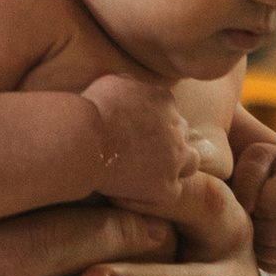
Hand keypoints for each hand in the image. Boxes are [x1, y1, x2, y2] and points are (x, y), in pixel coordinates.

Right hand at [80, 73, 216, 216]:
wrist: (86, 137)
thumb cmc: (92, 108)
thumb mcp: (112, 82)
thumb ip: (131, 84)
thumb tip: (132, 86)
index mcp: (164, 101)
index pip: (169, 112)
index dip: (155, 123)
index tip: (138, 131)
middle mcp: (177, 128)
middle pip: (181, 136)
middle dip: (167, 143)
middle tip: (142, 153)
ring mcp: (175, 159)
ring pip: (189, 163)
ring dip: (175, 167)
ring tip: (149, 174)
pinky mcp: (166, 187)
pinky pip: (171, 192)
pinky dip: (155, 192)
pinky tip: (136, 193)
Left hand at [229, 127, 275, 271]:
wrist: (272, 179)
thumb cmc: (261, 167)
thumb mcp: (255, 157)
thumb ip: (252, 175)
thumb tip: (250, 209)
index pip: (271, 205)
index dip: (250, 199)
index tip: (246, 191)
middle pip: (272, 235)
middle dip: (253, 223)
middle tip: (246, 210)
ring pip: (272, 254)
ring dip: (254, 240)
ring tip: (250, 220)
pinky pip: (273, 265)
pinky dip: (260, 255)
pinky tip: (257, 235)